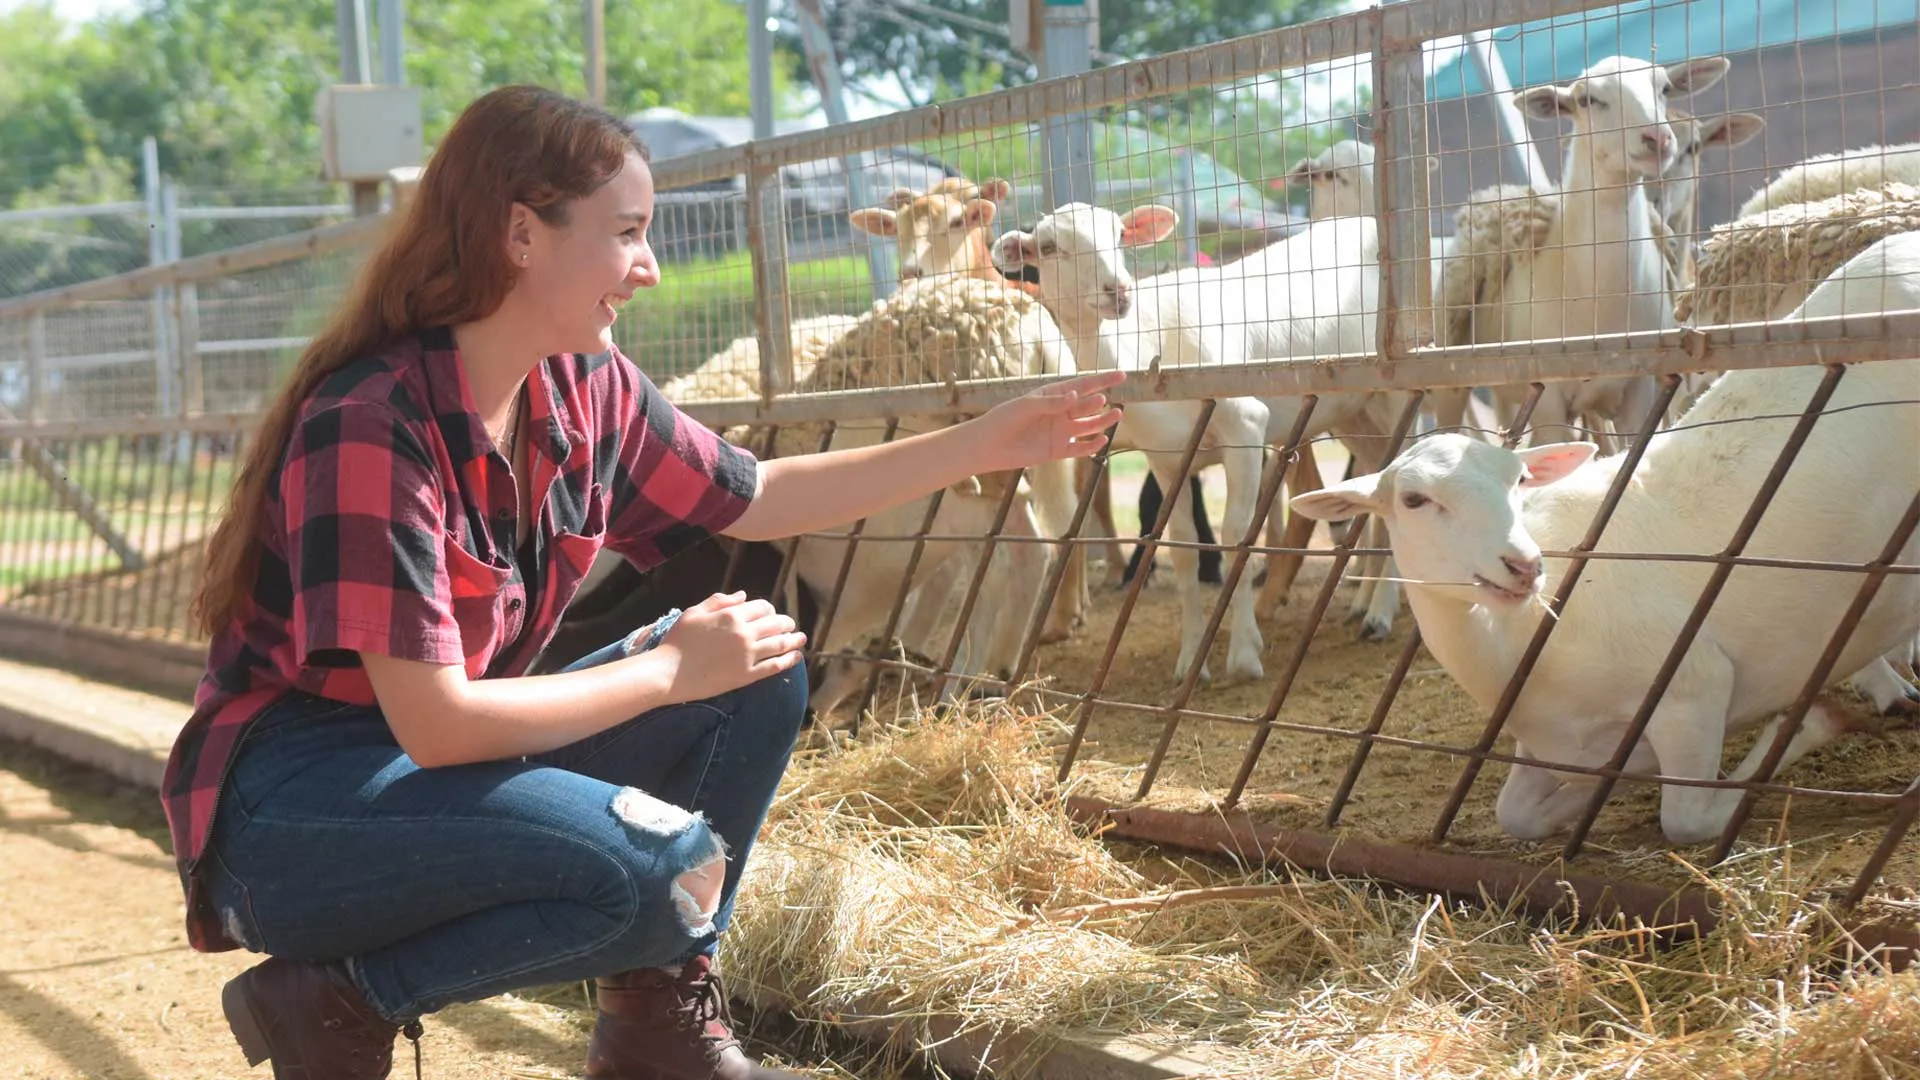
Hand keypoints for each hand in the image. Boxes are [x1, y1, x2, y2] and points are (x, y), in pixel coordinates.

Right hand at [648, 592, 806, 702]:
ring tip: (801, 638)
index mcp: (731, 615)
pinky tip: (796, 657)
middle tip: (790, 626)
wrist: (669, 673)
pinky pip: (775, 666)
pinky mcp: (747, 675)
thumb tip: (744, 595)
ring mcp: (748, 655)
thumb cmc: (678, 641)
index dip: (769, 610)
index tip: (771, 614)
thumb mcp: (694, 612)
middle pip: (776, 624)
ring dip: (794, 639)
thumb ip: (719, 601)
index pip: (762, 607)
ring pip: (780, 643)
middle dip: (786, 623)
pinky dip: (789, 660)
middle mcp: (744, 633)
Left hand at [974, 370, 1125, 473]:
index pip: (1083, 385)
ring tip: (1117, 414)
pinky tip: (1103, 439)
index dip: (1103, 380)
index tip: (1122, 375)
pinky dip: (1092, 445)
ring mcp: (1060, 432)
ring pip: (1089, 425)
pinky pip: (1080, 449)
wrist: (989, 445)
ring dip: (1103, 421)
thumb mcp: (1026, 406)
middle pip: (1088, 405)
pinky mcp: (1057, 450)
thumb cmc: (1004, 418)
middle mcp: (1060, 413)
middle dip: (1098, 402)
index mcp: (1053, 396)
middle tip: (1103, 400)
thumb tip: (1077, 395)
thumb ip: (1052, 402)